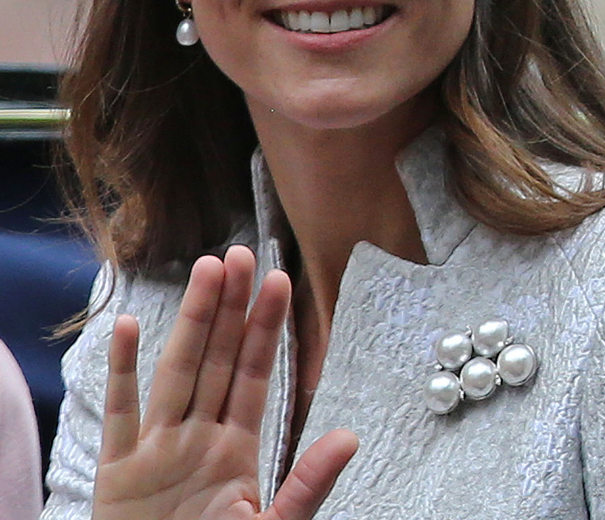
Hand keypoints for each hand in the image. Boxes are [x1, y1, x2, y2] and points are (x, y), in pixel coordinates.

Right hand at [93, 245, 356, 519]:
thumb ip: (307, 485)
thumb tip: (350, 438)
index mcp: (236, 450)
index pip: (254, 375)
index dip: (265, 328)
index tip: (279, 280)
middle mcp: (197, 438)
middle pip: (216, 359)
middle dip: (229, 307)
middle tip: (240, 253)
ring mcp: (157, 451)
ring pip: (177, 371)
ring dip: (191, 321)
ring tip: (206, 270)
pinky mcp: (119, 474)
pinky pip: (121, 414)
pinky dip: (121, 371)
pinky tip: (125, 325)